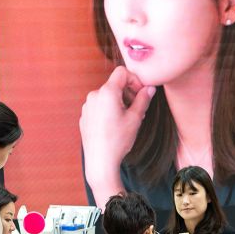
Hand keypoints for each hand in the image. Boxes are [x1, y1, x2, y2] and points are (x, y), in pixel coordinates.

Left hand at [80, 66, 154, 203]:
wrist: (100, 160)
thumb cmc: (118, 140)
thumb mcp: (135, 118)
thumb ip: (143, 100)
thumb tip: (150, 88)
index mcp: (107, 93)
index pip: (122, 73)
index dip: (134, 80)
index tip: (141, 94)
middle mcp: (94, 95)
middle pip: (115, 84)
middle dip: (128, 93)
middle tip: (137, 109)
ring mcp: (87, 106)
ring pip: (107, 96)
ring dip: (119, 102)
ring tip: (127, 119)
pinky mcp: (85, 115)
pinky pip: (99, 106)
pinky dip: (109, 110)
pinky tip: (115, 126)